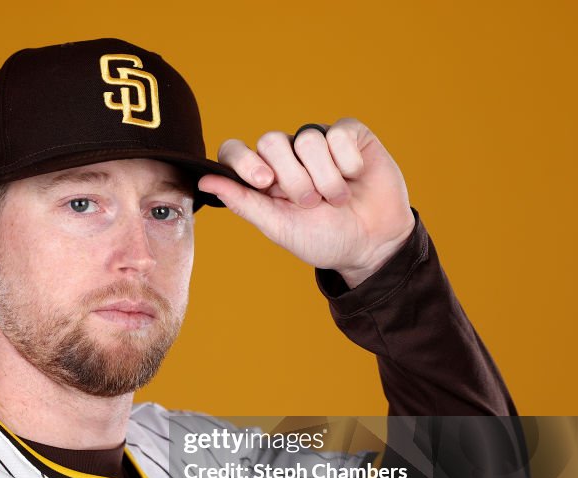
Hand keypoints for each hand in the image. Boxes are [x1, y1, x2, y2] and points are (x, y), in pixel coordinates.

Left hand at [198, 118, 415, 287]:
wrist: (372, 244)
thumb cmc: (322, 238)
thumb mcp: (279, 227)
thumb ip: (243, 202)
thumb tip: (205, 181)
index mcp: (262, 176)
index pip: (235, 150)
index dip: (244, 161)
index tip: (264, 182)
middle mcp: (287, 154)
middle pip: (271, 141)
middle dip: (292, 178)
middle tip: (311, 203)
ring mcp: (317, 141)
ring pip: (307, 138)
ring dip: (325, 177)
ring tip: (336, 198)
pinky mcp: (350, 135)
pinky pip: (339, 132)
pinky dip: (348, 162)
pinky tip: (355, 177)